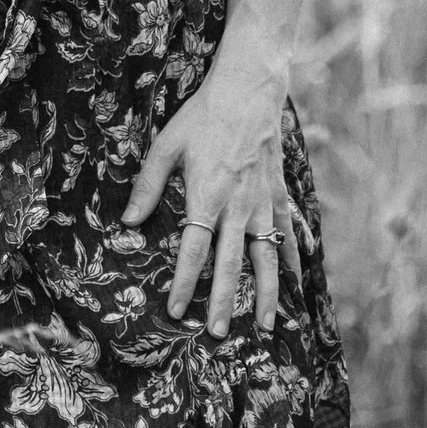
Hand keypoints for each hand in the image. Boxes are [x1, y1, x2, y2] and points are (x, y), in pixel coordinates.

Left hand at [122, 66, 305, 336]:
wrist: (248, 93)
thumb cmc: (201, 118)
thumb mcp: (166, 146)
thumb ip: (147, 185)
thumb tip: (128, 221)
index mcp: (206, 195)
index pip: (193, 250)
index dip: (184, 282)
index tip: (176, 310)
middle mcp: (237, 206)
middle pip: (231, 264)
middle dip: (224, 302)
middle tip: (218, 334)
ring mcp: (262, 204)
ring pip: (266, 259)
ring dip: (266, 295)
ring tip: (266, 327)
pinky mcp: (278, 196)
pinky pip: (288, 234)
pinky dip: (293, 260)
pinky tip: (298, 282)